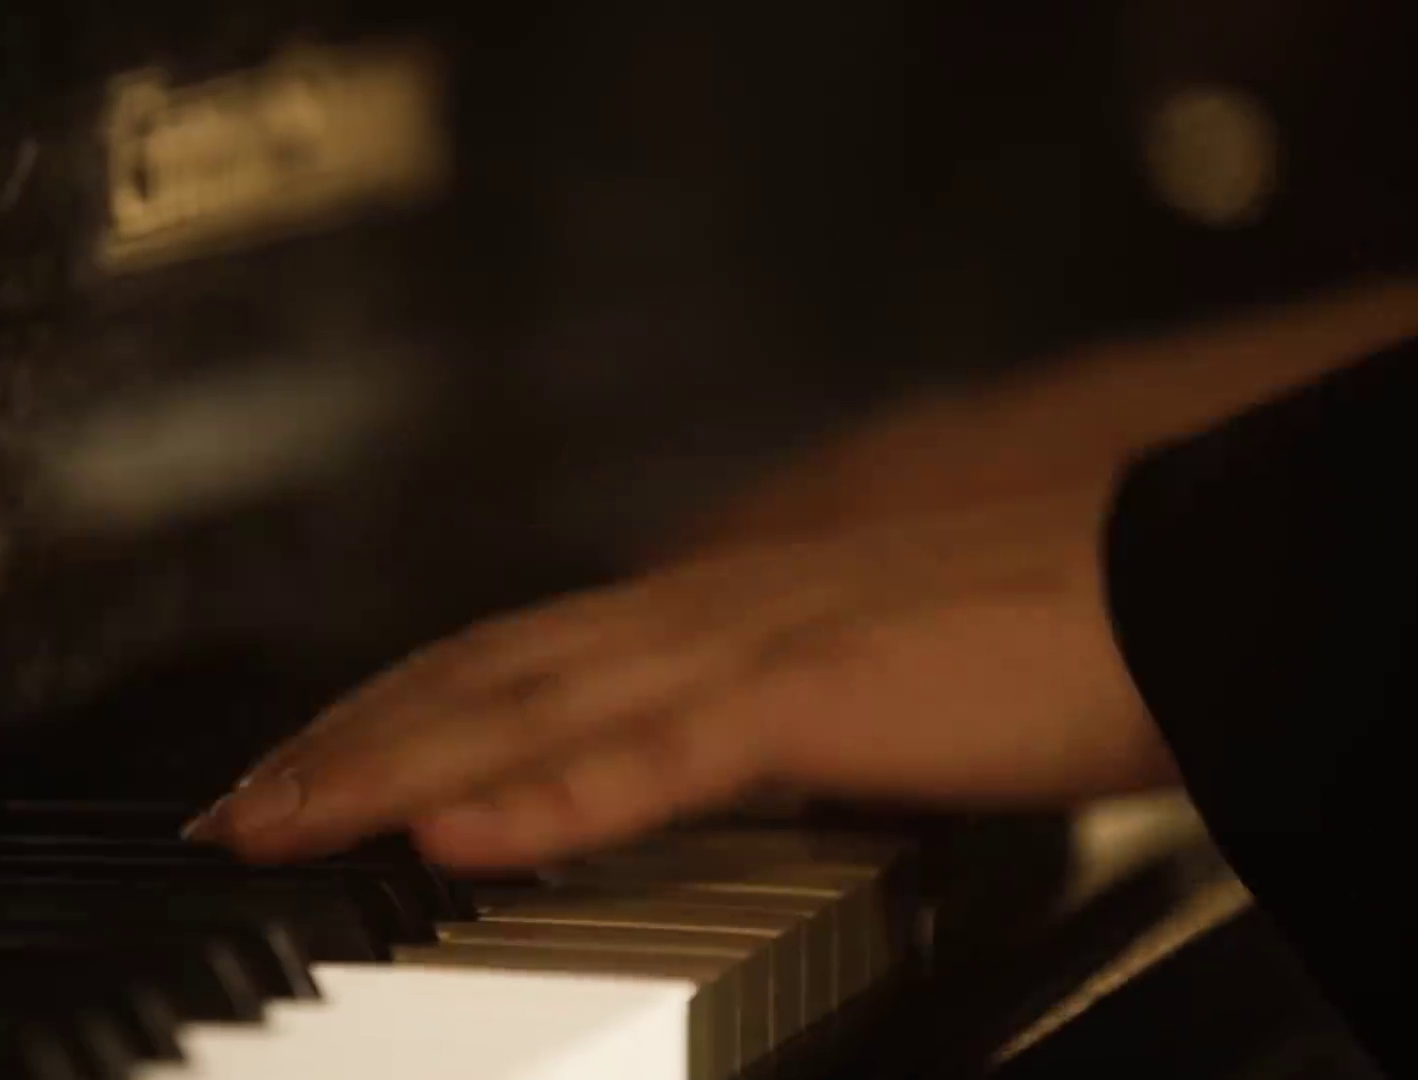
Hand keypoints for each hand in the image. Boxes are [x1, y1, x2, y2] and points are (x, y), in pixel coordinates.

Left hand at [188, 484, 1174, 868]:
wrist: (1178, 582)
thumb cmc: (1041, 639)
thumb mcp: (867, 682)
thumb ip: (768, 717)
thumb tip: (708, 766)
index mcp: (720, 608)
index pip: (516, 655)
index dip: (401, 710)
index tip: (315, 762)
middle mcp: (707, 609)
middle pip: (483, 674)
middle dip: (348, 742)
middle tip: (239, 803)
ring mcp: (751, 647)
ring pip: (528, 708)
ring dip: (392, 767)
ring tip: (281, 820)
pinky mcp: (815, 698)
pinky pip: (651, 755)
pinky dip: (542, 798)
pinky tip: (449, 835)